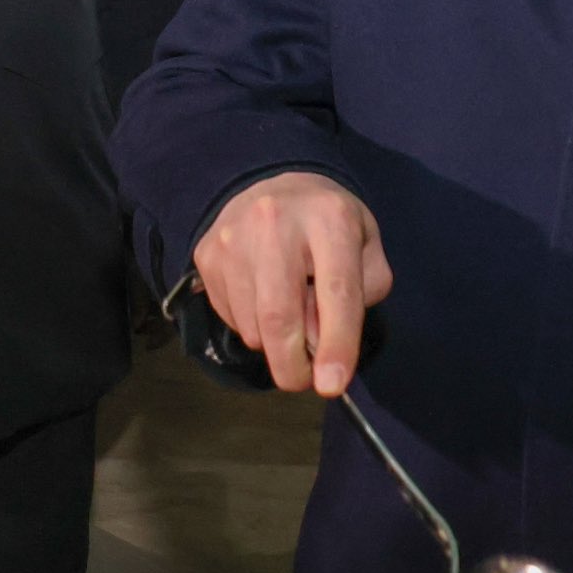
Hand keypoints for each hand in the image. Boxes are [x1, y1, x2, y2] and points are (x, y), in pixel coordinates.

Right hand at [191, 172, 392, 396]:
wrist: (273, 187)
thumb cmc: (327, 226)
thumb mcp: (365, 249)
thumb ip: (360, 295)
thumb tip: (319, 342)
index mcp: (329, 217)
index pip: (336, 292)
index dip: (336, 344)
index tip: (332, 385)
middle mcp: (275, 222)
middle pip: (280, 317)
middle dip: (292, 365)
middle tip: (304, 380)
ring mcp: (233, 238)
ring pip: (252, 326)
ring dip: (273, 344)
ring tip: (289, 317)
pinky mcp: (207, 255)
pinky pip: (229, 317)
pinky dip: (251, 327)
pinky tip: (262, 301)